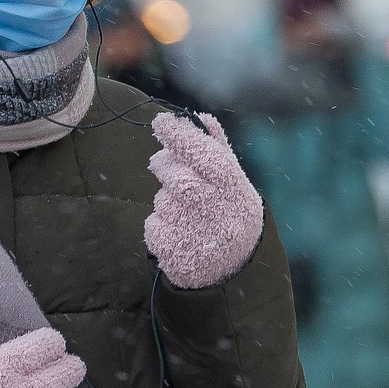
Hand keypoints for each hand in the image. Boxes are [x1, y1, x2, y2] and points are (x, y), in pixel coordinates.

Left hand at [144, 112, 263, 288]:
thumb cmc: (228, 213)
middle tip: (164, 164)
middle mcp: (221, 214)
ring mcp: (198, 237)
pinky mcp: (177, 255)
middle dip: (166, 166)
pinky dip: (158, 225)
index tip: (161, 122)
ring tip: (184, 211)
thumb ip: (215, 148)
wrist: (233, 270)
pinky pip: (152, 226)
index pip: (207, 157)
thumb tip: (199, 118)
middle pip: (179, 178)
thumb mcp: (232, 182)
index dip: (183, 137)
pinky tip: (176, 231)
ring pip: (163, 202)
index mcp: (236, 190)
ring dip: (165, 200)